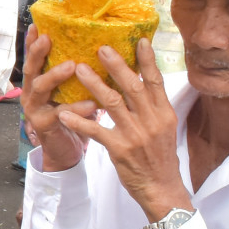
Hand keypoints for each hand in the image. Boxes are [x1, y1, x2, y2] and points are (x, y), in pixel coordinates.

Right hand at [20, 31, 92, 172]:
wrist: (65, 151)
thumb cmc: (73, 116)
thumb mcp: (72, 91)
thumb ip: (78, 74)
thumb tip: (104, 48)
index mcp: (36, 81)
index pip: (33, 57)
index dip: (33, 41)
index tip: (38, 24)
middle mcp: (30, 93)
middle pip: (30, 68)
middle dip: (37, 52)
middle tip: (49, 38)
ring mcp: (34, 109)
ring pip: (39, 88)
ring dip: (54, 75)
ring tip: (72, 66)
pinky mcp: (43, 126)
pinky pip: (60, 114)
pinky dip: (76, 108)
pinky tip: (92, 104)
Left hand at [53, 40, 192, 223]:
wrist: (161, 188)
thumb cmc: (160, 157)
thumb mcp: (164, 128)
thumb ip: (153, 106)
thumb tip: (142, 80)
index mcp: (163, 113)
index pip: (155, 81)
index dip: (147, 60)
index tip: (140, 40)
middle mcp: (151, 121)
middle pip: (132, 86)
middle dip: (116, 65)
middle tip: (101, 47)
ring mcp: (135, 135)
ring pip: (112, 103)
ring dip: (93, 85)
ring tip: (78, 69)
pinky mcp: (120, 149)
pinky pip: (96, 131)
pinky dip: (79, 121)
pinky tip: (64, 113)